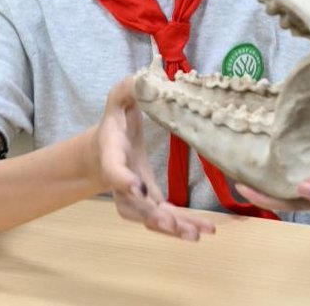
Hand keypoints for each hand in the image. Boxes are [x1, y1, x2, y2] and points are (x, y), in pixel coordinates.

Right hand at [93, 77, 215, 241]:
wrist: (103, 149)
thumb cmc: (114, 122)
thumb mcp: (117, 101)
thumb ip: (127, 88)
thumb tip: (146, 75)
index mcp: (112, 156)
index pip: (114, 171)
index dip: (124, 181)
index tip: (138, 188)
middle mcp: (120, 184)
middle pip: (133, 206)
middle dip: (153, 216)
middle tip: (171, 223)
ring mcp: (134, 198)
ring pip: (150, 219)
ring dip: (172, 228)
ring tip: (197, 233)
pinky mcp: (149, 203)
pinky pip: (165, 219)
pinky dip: (183, 226)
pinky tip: (206, 230)